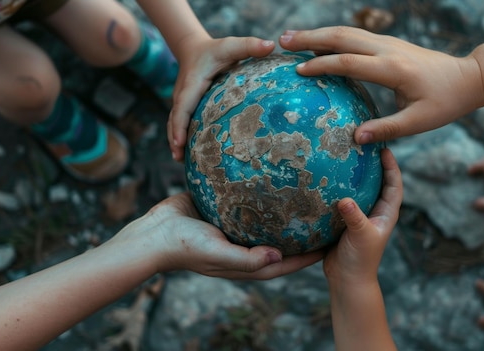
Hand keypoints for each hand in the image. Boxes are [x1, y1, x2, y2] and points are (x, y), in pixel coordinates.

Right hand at [131, 192, 322, 278]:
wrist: (154, 232)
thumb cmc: (185, 248)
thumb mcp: (218, 255)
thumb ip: (247, 259)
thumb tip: (280, 256)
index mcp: (246, 261)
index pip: (284, 262)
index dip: (307, 257)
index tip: (329, 245)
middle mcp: (243, 244)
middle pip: (279, 240)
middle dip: (300, 233)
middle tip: (323, 217)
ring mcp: (233, 227)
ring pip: (264, 220)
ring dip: (282, 212)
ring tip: (305, 196)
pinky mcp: (222, 209)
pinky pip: (246, 202)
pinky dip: (260, 195)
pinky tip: (272, 179)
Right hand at [168, 36, 274, 160]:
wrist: (194, 50)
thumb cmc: (215, 50)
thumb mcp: (231, 45)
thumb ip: (250, 45)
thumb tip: (271, 45)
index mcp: (192, 83)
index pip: (183, 106)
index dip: (180, 124)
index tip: (180, 141)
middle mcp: (181, 94)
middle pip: (174, 119)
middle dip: (175, 138)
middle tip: (179, 158)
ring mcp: (180, 102)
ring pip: (173, 124)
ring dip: (175, 142)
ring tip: (180, 161)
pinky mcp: (183, 107)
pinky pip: (179, 124)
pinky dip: (180, 138)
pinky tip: (186, 154)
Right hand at [278, 26, 482, 144]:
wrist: (468, 77)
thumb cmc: (445, 103)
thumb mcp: (419, 122)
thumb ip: (387, 129)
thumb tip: (355, 138)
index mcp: (393, 69)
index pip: (349, 63)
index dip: (322, 65)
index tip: (298, 71)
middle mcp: (387, 50)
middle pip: (342, 37)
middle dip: (310, 38)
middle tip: (282, 41)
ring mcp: (388, 43)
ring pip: (347, 32)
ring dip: (318, 33)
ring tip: (291, 39)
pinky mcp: (389, 44)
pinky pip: (355, 35)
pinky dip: (332, 36)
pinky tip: (318, 42)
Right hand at [323, 148, 402, 283]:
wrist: (347, 280)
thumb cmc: (360, 260)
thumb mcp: (360, 236)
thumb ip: (354, 217)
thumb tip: (345, 200)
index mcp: (386, 214)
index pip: (394, 185)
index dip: (392, 166)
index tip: (385, 149)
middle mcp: (374, 212)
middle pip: (377, 183)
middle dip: (373, 165)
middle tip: (364, 146)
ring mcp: (359, 217)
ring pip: (359, 191)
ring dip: (354, 176)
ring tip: (344, 157)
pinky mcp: (344, 222)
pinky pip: (342, 200)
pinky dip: (337, 189)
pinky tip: (325, 179)